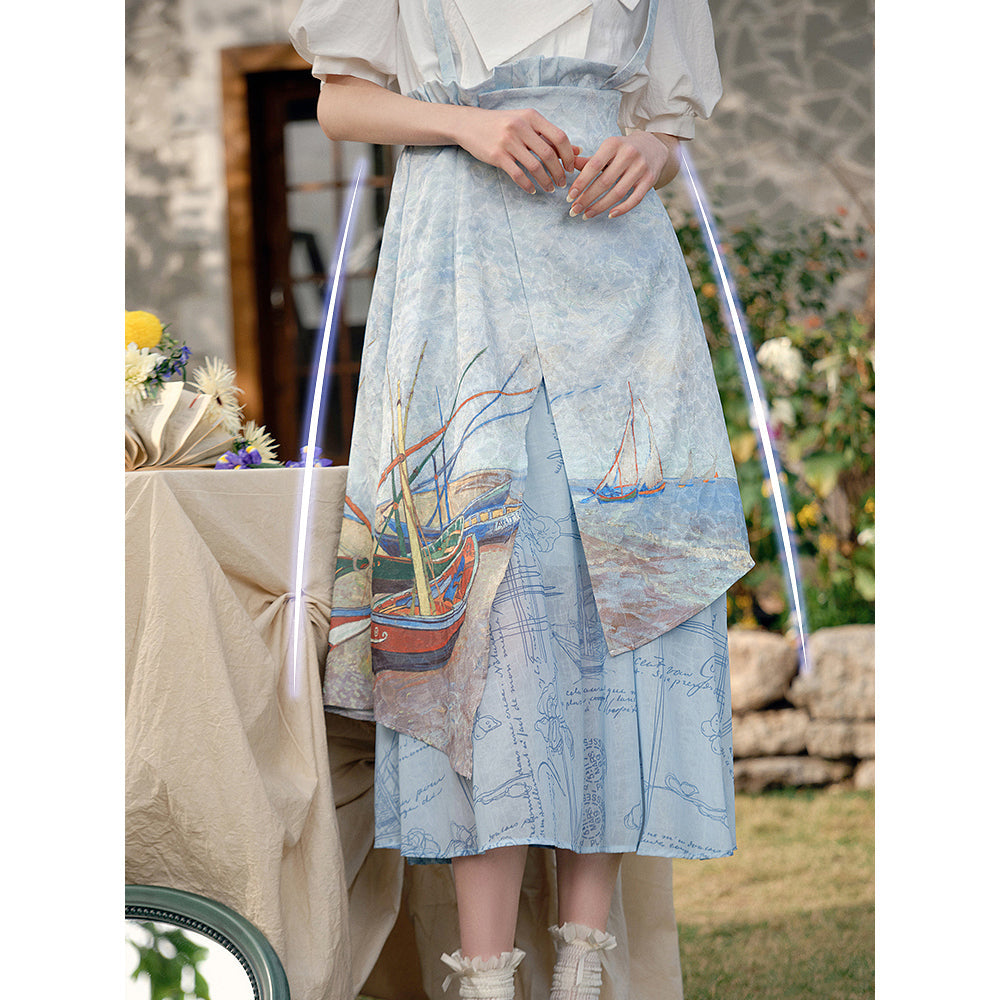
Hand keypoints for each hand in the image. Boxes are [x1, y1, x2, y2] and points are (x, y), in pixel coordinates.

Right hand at [454, 107, 578, 193]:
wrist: (470, 124)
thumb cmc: (502, 125)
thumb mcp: (526, 123)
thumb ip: (549, 136)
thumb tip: (577, 150)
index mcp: (532, 117)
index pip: (559, 137)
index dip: (569, 155)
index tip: (571, 168)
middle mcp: (521, 127)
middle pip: (549, 154)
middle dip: (559, 173)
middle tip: (562, 183)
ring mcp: (508, 141)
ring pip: (535, 167)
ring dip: (545, 181)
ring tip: (550, 188)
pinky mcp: (497, 155)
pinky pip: (518, 175)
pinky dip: (528, 185)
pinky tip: (532, 190)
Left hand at [567, 133, 678, 219]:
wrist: (654, 147)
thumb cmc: (623, 150)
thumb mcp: (607, 150)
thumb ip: (589, 160)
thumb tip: (568, 165)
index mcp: (614, 144)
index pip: (593, 166)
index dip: (580, 183)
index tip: (569, 197)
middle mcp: (629, 154)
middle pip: (604, 182)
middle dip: (587, 198)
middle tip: (574, 210)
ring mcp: (641, 167)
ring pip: (618, 193)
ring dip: (600, 207)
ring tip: (586, 215)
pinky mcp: (650, 179)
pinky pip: (635, 199)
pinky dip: (622, 209)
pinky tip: (609, 215)